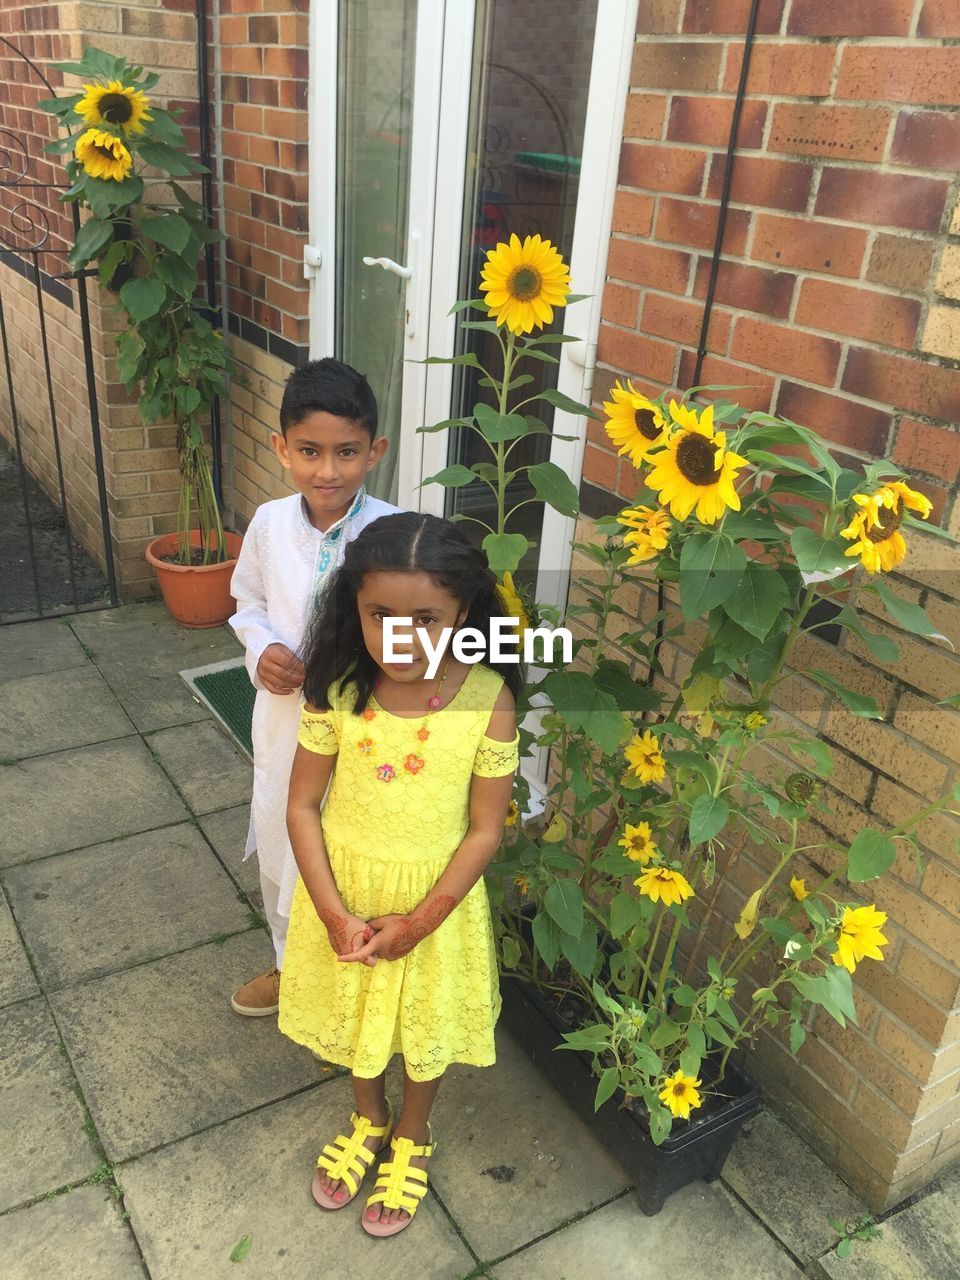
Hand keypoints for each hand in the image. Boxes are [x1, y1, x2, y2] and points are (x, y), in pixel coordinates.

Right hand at [257, 643, 304, 693]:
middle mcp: (265, 664)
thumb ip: (292, 657)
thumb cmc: (274, 650)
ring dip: (292, 685)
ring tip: (299, 683)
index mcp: (271, 654)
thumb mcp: (283, 648)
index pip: (288, 663)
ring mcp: (263, 673)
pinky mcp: (262, 680)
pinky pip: (272, 689)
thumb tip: (303, 667)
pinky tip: (290, 691)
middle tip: (303, 677)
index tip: (305, 669)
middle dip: (296, 678)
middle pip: (284, 674)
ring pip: (279, 683)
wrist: (261, 652)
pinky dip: (283, 692)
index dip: (298, 668)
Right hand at [319, 908, 375, 964]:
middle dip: (365, 950)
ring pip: (353, 953)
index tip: (373, 945)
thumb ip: (375, 939)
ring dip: (356, 947)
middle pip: (362, 958)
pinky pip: (346, 949)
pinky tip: (348, 934)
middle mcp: (348, 957)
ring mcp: (340, 953)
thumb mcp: (368, 930)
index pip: (372, 962)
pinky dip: (349, 945)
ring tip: (355, 935)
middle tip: (365, 938)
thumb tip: (378, 945)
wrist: (335, 918)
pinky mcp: (335, 948)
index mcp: (358, 955)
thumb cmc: (352, 924)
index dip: (374, 954)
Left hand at [339, 898, 455, 963]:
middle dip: (372, 943)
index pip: (360, 954)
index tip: (339, 959)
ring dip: (381, 945)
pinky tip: (396, 936)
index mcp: (377, 944)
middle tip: (381, 931)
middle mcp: (383, 952)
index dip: (348, 957)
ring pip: (380, 951)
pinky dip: (388, 946)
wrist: (418, 928)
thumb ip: (371, 925)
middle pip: (372, 950)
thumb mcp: (383, 920)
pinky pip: (388, 952)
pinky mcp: (397, 956)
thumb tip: (364, 927)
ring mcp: (391, 955)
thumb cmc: (400, 922)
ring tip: (391, 932)